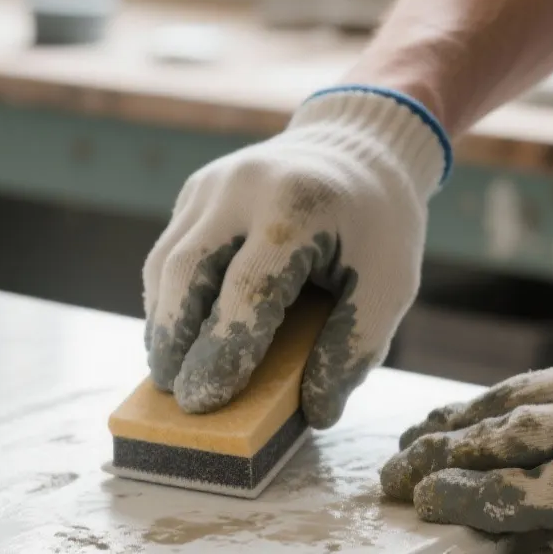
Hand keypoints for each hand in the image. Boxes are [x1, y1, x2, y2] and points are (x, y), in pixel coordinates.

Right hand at [142, 88, 449, 426]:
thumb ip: (354, 348)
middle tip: (175, 395)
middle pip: (186, 271)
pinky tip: (176, 335)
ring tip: (169, 373)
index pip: (247, 289)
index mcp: (299, 206)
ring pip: (165, 263)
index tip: (205, 400)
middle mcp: (244, 186)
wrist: (359, 142)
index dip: (223, 350)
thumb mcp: (390, 284)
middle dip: (174, 340)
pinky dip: (166, 299)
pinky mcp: (195, 191)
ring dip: (162, 324)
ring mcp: (212, 184)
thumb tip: (315, 411)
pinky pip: (169, 252)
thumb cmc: (377, 224)